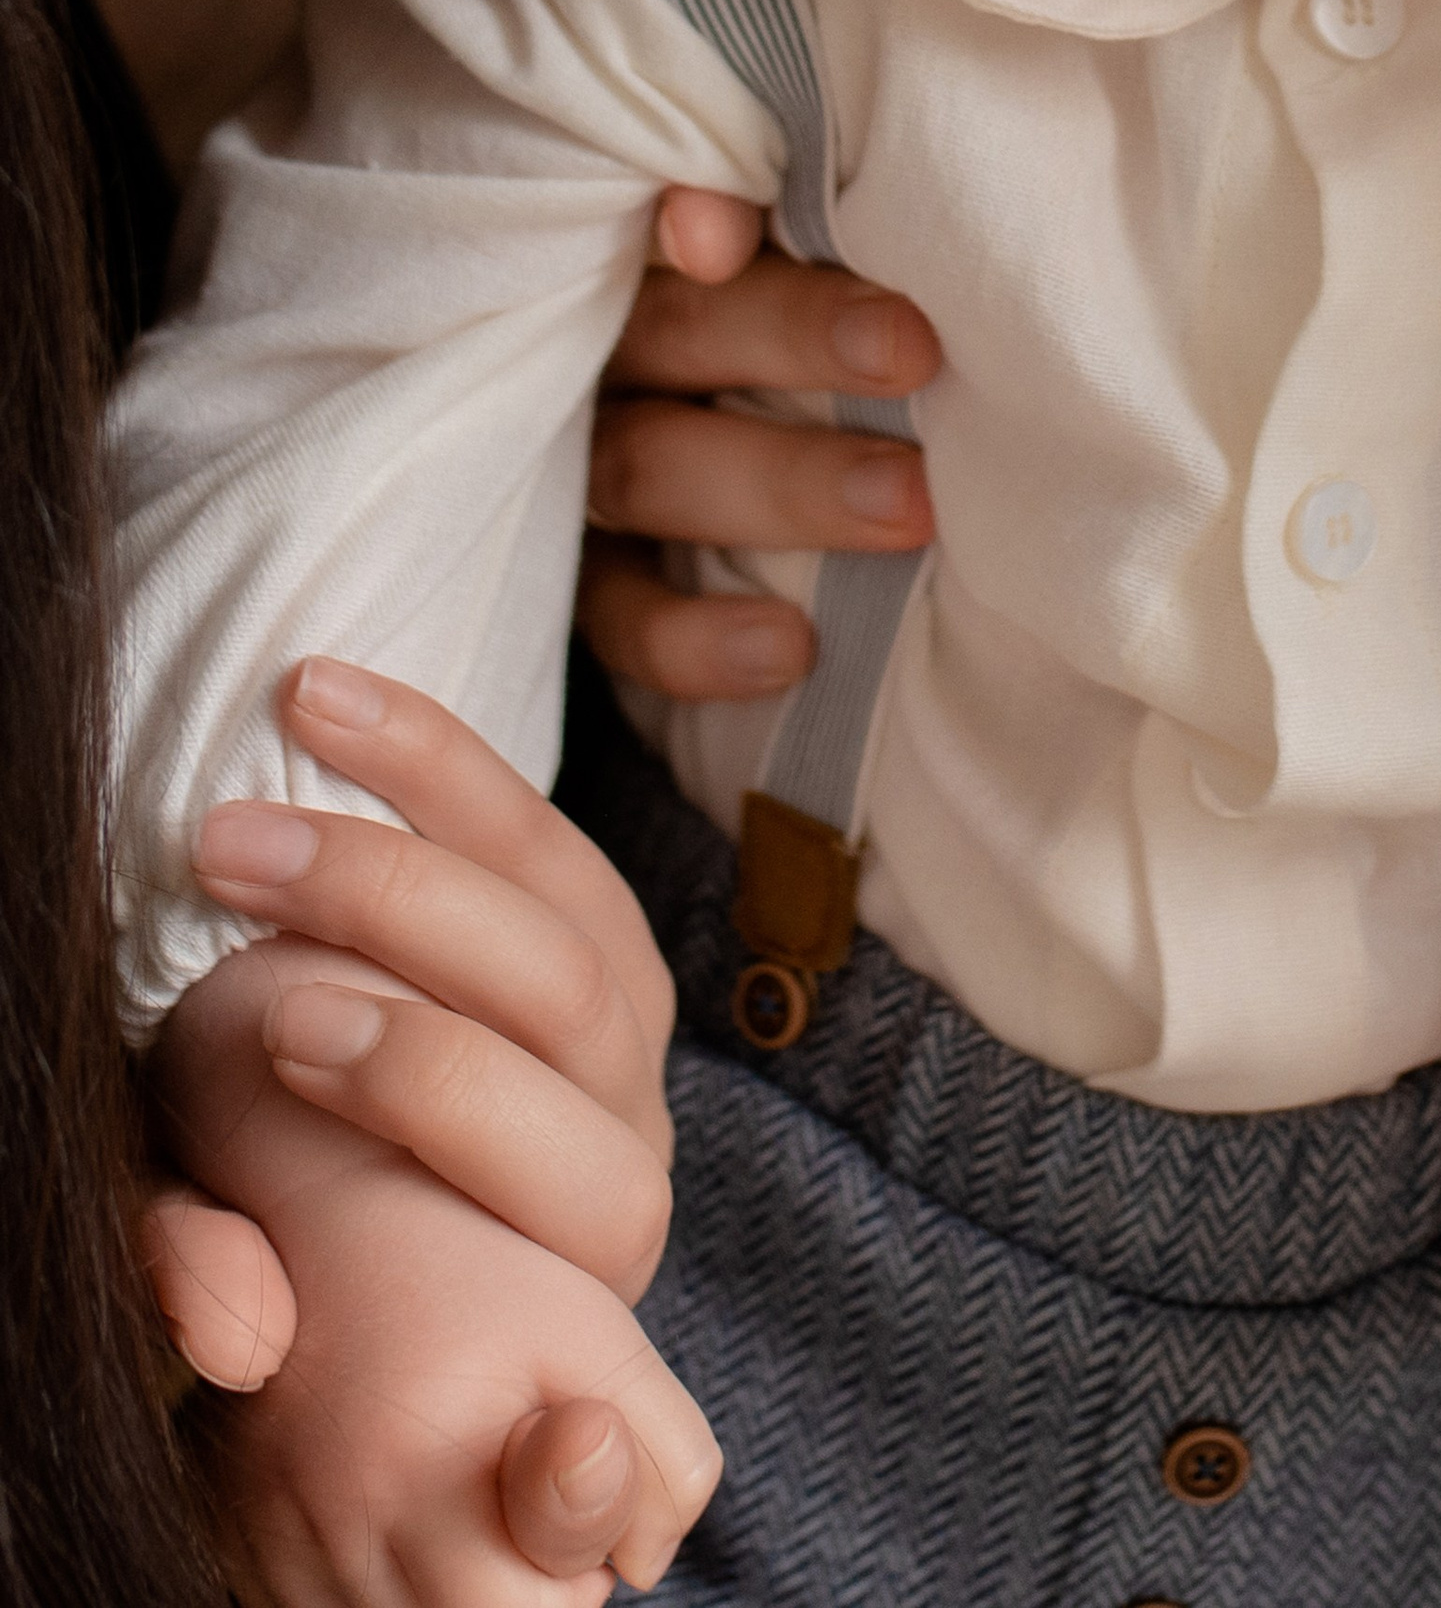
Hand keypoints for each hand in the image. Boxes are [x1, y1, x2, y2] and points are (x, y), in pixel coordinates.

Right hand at [143, 663, 702, 1585]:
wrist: (356, 1236)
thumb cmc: (298, 1271)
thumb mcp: (247, 1290)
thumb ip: (224, 1287)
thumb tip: (228, 1325)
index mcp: (578, 1260)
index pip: (576, 1189)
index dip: (441, 1093)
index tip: (286, 1027)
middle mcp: (631, 1136)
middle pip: (558, 1007)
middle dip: (390, 913)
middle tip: (229, 865)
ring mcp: (628, 1023)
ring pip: (556, 894)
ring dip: (406, 812)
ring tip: (265, 762)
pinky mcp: (596, 922)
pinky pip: (533, 819)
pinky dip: (430, 754)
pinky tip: (320, 699)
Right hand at [576, 184, 940, 703]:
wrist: (736, 494)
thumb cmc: (814, 343)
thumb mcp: (810, 274)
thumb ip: (836, 244)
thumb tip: (955, 212)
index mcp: (657, 248)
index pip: (668, 210)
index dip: (696, 212)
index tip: (725, 238)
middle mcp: (603, 347)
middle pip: (676, 330)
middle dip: (792, 336)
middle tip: (913, 353)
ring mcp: (578, 465)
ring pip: (648, 468)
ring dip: (782, 487)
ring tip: (906, 508)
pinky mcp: (579, 582)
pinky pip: (620, 617)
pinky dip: (696, 637)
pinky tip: (790, 645)